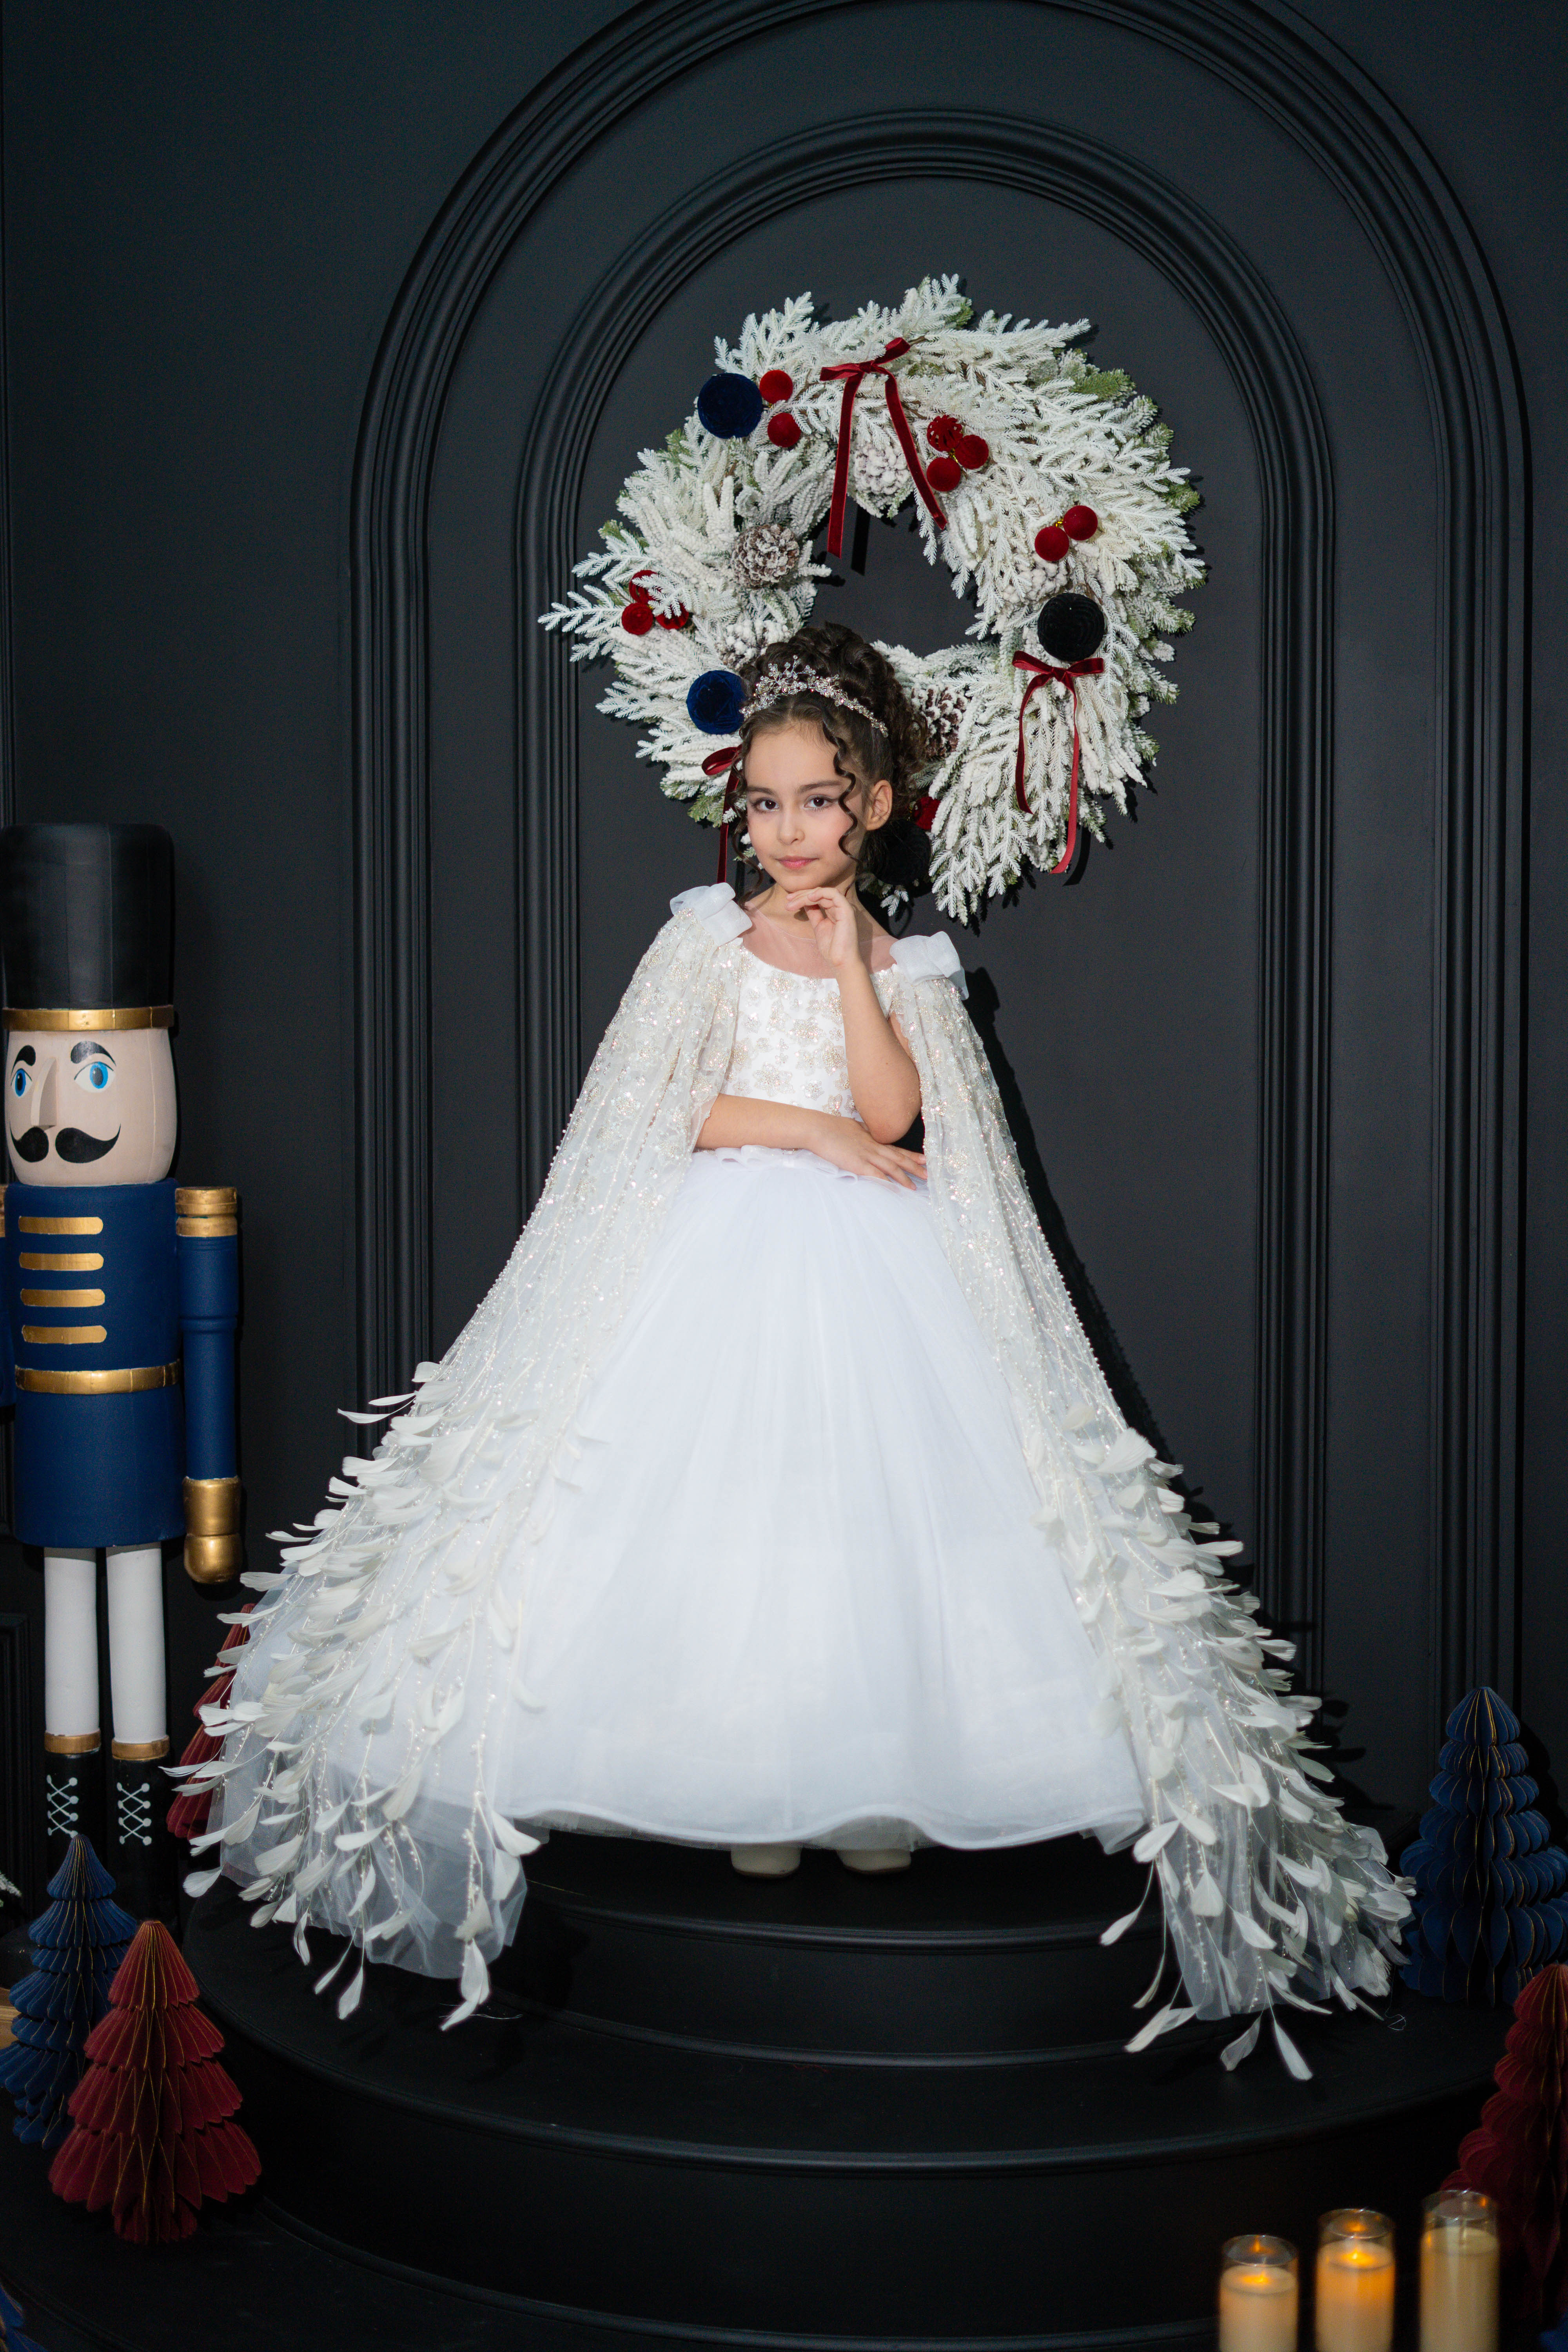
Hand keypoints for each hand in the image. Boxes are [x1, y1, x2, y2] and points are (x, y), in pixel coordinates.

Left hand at [782, 886, 860, 973]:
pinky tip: (809, 898)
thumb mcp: (818, 926)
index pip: (819, 897)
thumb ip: (814, 914)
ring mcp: (844, 908)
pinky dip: (821, 893)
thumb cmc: (831, 949)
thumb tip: (805, 902)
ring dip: (807, 895)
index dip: (803, 896)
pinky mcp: (847, 911)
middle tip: (788, 900)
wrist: (840, 962)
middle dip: (802, 894)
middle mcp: (840, 908)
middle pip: (820, 893)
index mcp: (834, 911)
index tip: (789, 901)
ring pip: (825, 892)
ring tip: (794, 901)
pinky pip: (834, 895)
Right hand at [806, 1113, 925, 1188]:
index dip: (911, 1155)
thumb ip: (864, 1132)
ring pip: (891, 1167)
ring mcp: (866, 1155)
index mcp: (872, 1139)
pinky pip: (876, 1174)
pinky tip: (894, 1189)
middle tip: (929, 1173)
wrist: (818, 1128)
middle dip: (915, 1166)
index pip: (896, 1148)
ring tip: (916, 1186)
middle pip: (899, 1158)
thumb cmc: (831, 1127)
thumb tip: (870, 1134)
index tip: (924, 1159)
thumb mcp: (853, 1127)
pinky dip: (886, 1182)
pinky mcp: (857, 1163)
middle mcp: (873, 1146)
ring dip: (904, 1177)